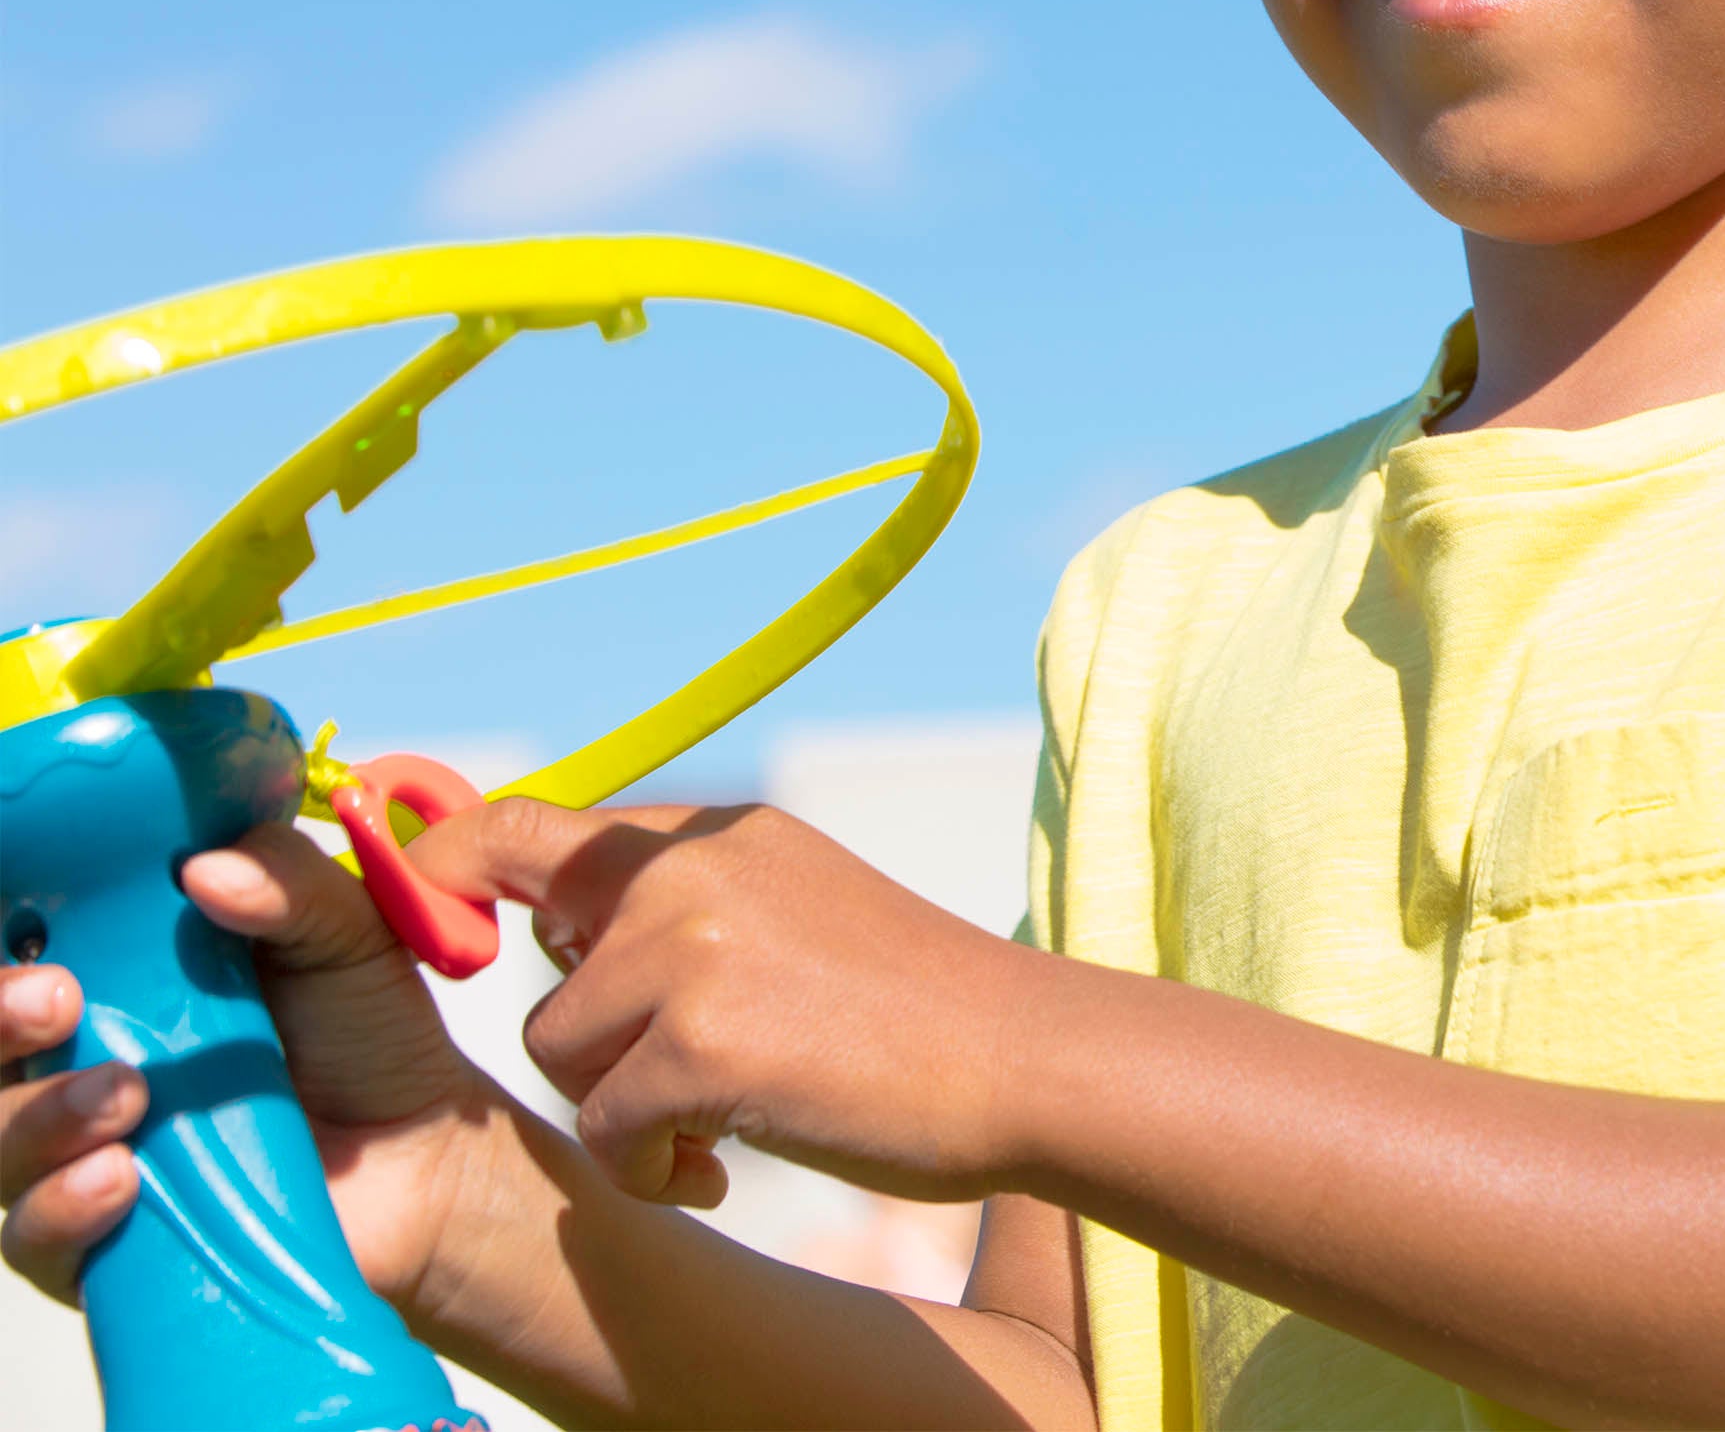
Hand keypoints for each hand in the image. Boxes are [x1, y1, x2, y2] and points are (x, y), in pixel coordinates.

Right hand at [1, 824, 496, 1308]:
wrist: (424, 1149)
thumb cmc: (367, 1030)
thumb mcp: (343, 931)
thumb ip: (286, 881)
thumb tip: (202, 871)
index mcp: (115, 977)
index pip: (17, 960)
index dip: (5, 957)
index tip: (36, 937)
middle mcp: (74, 1063)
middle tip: (57, 1002)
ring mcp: (79, 1154)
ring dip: (36, 1117)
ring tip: (125, 1097)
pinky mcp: (103, 1241)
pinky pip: (35, 1234)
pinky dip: (61, 1206)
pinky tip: (117, 1180)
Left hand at [411, 801, 1045, 1207]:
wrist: (1019, 1056)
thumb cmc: (910, 1003)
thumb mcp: (790, 901)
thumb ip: (675, 900)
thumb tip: (543, 926)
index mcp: (711, 832)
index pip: (529, 823)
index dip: (446, 871)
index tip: (436, 933)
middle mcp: (687, 872)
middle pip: (544, 969)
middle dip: (586, 1043)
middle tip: (664, 1082)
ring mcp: (690, 952)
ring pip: (564, 1054)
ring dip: (628, 1109)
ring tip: (727, 1121)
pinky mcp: (700, 1046)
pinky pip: (605, 1132)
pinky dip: (653, 1169)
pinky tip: (725, 1166)